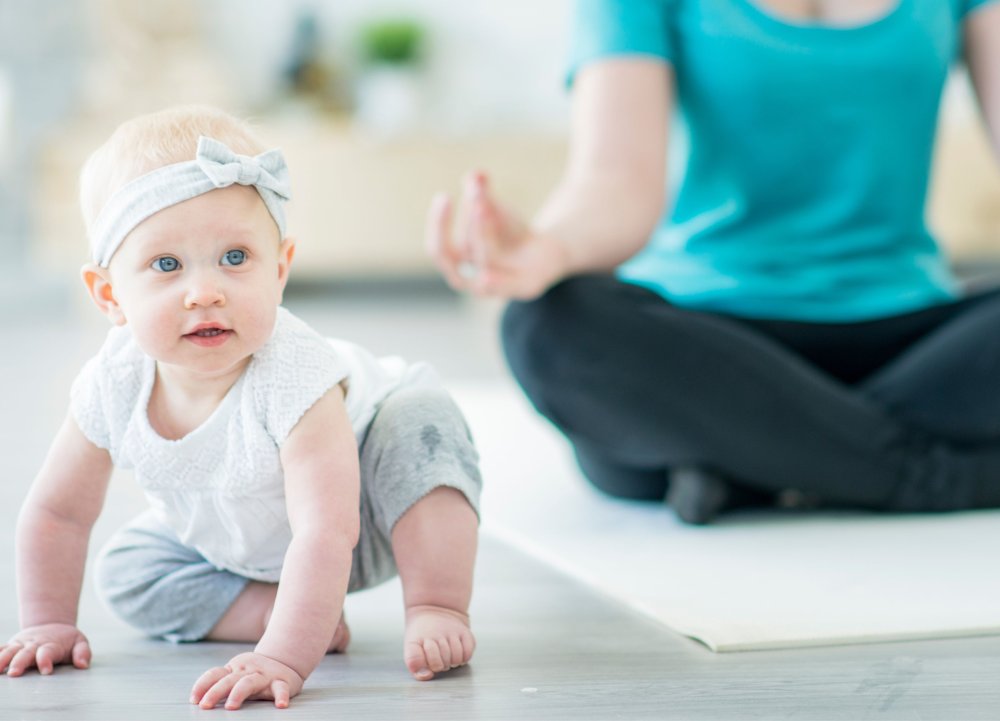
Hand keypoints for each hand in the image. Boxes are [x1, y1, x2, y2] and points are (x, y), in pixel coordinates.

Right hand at [0, 624, 90, 675]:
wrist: (51, 625)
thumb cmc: (67, 640)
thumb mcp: (80, 642)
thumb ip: (83, 653)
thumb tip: (83, 665)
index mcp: (51, 645)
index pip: (48, 652)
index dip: (46, 660)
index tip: (46, 671)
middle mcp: (34, 644)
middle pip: (26, 653)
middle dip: (20, 662)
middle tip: (15, 673)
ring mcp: (21, 644)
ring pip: (10, 651)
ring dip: (3, 660)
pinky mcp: (12, 646)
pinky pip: (1, 649)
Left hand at [190, 651, 304, 709]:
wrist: (286, 659)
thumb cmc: (255, 673)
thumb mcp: (237, 674)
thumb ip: (221, 684)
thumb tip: (198, 702)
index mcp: (234, 668)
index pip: (214, 674)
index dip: (202, 686)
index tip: (194, 700)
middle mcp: (247, 670)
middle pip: (228, 680)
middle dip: (215, 692)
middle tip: (205, 706)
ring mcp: (264, 675)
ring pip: (249, 682)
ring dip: (238, 693)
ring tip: (230, 706)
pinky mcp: (281, 681)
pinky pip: (281, 689)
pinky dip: (281, 696)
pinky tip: (280, 705)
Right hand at [426, 172, 569, 299]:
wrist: (546, 254)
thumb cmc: (509, 233)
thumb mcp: (493, 209)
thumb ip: (481, 192)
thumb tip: (475, 174)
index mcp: (459, 265)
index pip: (439, 250)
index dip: (438, 225)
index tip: (444, 196)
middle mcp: (474, 281)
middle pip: (456, 258)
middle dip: (462, 226)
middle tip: (472, 197)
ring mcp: (499, 287)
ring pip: (486, 260)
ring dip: (483, 232)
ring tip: (486, 205)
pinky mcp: (526, 286)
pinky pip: (510, 286)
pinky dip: (497, 283)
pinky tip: (487, 276)